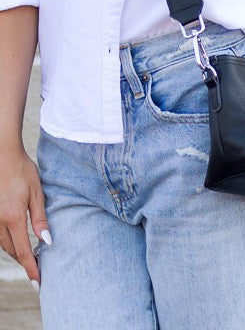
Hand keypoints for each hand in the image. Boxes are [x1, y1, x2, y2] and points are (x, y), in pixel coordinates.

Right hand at [0, 146, 51, 288]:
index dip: (31, 268)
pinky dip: (7, 241)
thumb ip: (40, 218)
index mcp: (13, 217)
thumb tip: (47, 241)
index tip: (38, 282)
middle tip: (37, 270)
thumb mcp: (36, 192)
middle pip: (11, 251)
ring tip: (29, 258)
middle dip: (24, 262)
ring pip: (2, 244)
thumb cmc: (22, 170)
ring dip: (15, 252)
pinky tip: (15, 240)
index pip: (23, 251)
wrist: (3, 154)